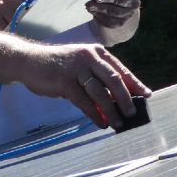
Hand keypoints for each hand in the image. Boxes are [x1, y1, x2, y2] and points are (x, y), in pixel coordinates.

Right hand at [19, 42, 149, 130]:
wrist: (29, 61)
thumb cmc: (58, 65)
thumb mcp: (80, 64)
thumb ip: (97, 77)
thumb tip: (116, 99)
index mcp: (96, 52)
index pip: (120, 69)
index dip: (134, 83)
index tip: (146, 94)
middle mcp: (89, 57)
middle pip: (114, 81)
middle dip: (126, 99)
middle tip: (132, 114)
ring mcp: (76, 69)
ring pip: (100, 94)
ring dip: (111, 111)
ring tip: (118, 124)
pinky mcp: (65, 82)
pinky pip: (84, 102)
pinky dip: (94, 114)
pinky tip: (101, 123)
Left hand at [86, 0, 141, 44]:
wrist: (118, 1)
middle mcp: (134, 2)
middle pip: (120, 0)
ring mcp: (128, 14)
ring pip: (114, 12)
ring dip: (101, 8)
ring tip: (90, 5)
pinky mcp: (120, 22)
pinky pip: (110, 20)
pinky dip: (100, 15)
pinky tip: (92, 11)